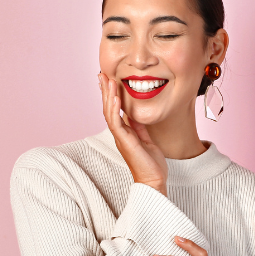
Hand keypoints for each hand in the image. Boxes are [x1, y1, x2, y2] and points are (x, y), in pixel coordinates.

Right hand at [99, 72, 167, 195]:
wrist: (153, 180)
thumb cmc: (150, 164)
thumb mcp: (146, 139)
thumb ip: (139, 127)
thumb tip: (134, 114)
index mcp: (124, 132)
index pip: (115, 110)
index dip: (111, 95)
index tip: (109, 80)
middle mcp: (119, 134)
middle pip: (108, 108)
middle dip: (105, 91)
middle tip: (101, 75)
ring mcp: (120, 137)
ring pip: (109, 113)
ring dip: (108, 96)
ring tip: (107, 80)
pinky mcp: (124, 141)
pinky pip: (116, 122)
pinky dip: (114, 109)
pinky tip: (114, 98)